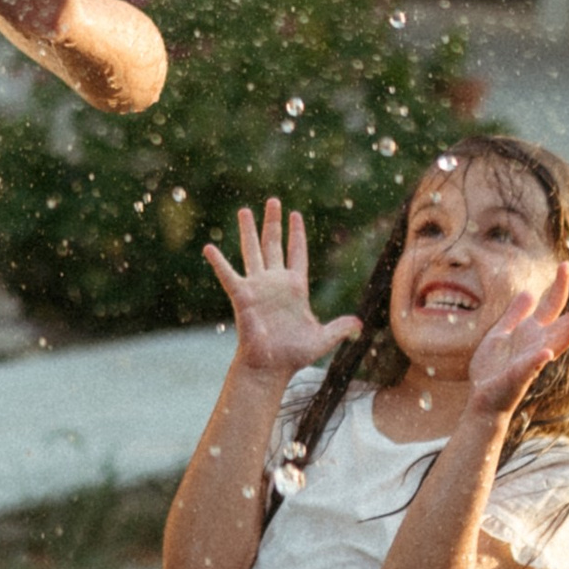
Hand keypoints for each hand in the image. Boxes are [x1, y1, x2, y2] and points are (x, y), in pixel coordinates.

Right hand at [201, 200, 361, 379]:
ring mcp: (258, 287)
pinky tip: (209, 247)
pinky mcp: (242, 296)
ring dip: (249, 231)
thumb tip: (359, 324)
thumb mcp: (322, 339)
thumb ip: (339, 328)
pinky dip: (219, 262)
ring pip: (252, 251)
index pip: (297, 253)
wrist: (271, 366)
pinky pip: (228, 275)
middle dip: (273, 223)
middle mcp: (275, 282)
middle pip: (274, 244)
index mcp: (295, 287)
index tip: (295, 215)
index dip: (297, 234)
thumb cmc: (294, 355)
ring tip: (244, 210)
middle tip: (273, 201)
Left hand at [465, 270, 568, 419]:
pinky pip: (531, 367)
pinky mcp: (519, 376)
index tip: (565, 263)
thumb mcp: (502, 333)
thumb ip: (516, 315)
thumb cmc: (493, 368)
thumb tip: (529, 291)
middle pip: (566, 322)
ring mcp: (532, 360)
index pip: (552, 305)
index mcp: (533, 332)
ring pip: (557, 343)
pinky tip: (547, 351)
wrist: (483, 398)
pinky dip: (538, 359)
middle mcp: (538, 344)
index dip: (559, 285)